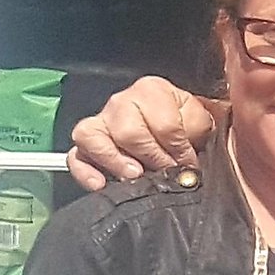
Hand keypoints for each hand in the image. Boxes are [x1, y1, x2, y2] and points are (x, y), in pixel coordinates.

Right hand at [66, 78, 218, 192]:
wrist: (174, 128)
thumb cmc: (184, 124)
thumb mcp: (198, 120)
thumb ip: (197, 130)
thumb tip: (187, 160)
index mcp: (151, 90)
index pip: (163, 124)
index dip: (179, 149)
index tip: (188, 163)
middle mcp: (121, 102)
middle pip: (129, 132)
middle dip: (151, 157)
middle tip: (165, 172)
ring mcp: (100, 122)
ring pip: (93, 138)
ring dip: (115, 161)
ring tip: (135, 176)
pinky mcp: (86, 144)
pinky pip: (76, 156)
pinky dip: (85, 171)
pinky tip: (100, 184)